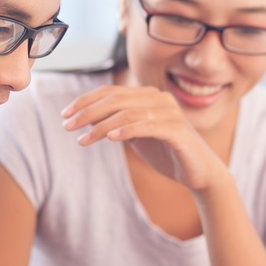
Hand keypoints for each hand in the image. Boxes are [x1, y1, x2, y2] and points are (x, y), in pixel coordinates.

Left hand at [61, 85, 224, 190]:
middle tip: (67, 126)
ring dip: (101, 126)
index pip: (111, 92)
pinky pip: (147, 126)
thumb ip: (116, 124)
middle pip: (116, 99)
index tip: (65, 115)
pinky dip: (126, 130)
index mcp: (148, 97)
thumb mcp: (135, 136)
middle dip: (87, 112)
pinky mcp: (177, 131)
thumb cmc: (166, 153)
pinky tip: (110, 139)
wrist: (199, 173)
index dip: (85, 101)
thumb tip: (85, 118)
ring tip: (82, 140)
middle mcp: (159, 99)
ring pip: (128, 112)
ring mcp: (170, 113)